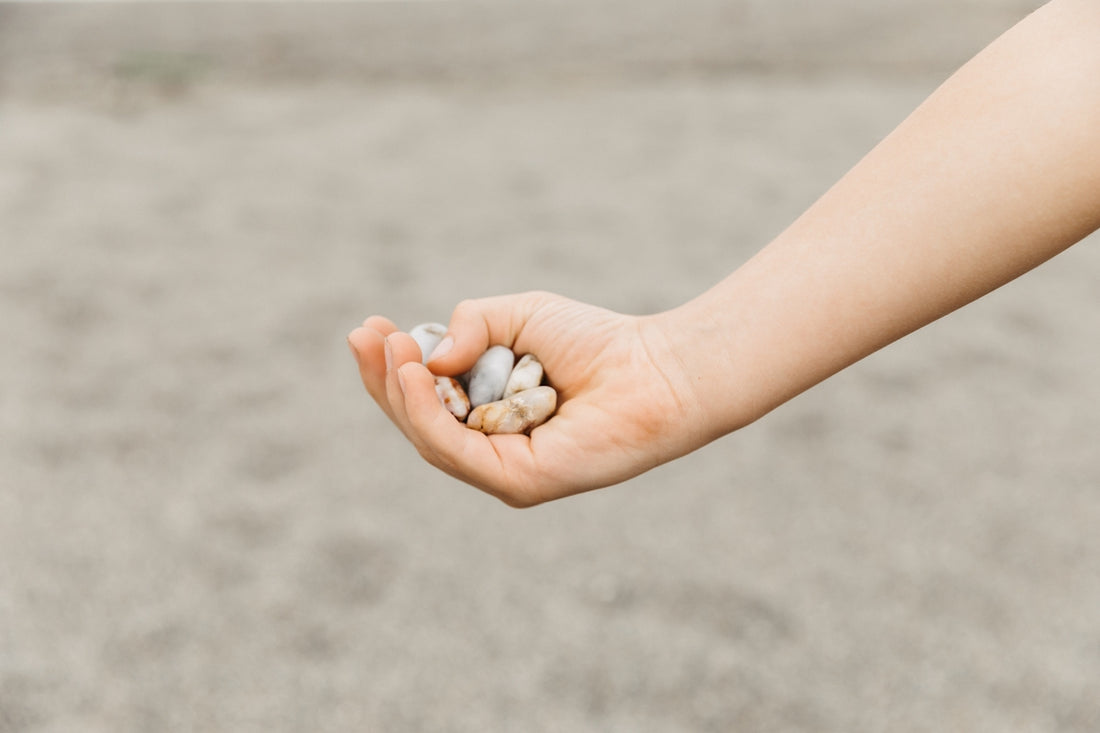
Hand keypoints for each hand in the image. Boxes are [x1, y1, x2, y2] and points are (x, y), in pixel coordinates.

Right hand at [348, 291, 707, 505]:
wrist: (653, 368)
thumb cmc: (595, 342)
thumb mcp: (520, 316)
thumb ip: (471, 325)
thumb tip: (430, 355)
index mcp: (488, 414)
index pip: (426, 398)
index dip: (392, 367)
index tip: (369, 327)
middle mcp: (491, 448)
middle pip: (418, 422)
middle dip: (384, 379)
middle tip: (365, 334)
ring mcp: (502, 471)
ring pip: (429, 438)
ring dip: (402, 393)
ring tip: (392, 349)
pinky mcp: (517, 483)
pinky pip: (456, 450)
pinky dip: (429, 413)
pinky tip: (417, 374)